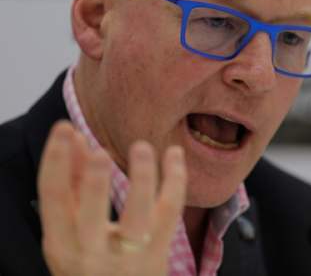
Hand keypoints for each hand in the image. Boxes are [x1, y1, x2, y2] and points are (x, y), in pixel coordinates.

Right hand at [37, 121, 186, 275]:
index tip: (65, 129)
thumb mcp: (71, 231)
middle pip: (91, 213)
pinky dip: (175, 180)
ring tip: (142, 147)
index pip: (53, 199)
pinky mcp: (158, 253)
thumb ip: (72, 185)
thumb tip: (74, 137)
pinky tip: (175, 153)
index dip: (56, 162)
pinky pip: (170, 212)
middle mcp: (91, 253)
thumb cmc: (91, 261)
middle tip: (98, 152)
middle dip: (93, 181)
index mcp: (62, 244)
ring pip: (137, 215)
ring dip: (141, 178)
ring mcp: (127, 255)